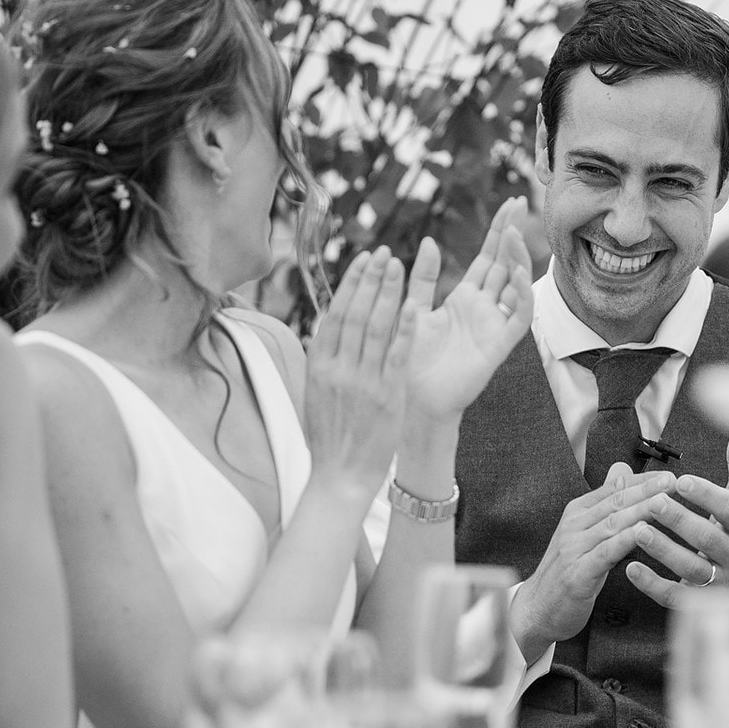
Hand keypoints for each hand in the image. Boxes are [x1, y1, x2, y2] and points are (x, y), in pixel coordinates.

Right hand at [304, 247, 414, 500]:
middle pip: (355, 312)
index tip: (362, 260)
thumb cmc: (330, 437)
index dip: (350, 284)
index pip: (335, 314)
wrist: (340, 475)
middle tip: (383, 252)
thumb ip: (324, 360)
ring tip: (397, 265)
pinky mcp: (386, 395)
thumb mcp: (315, 393)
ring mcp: (362, 380)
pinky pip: (396, 354)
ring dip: (387, 291)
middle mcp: (338, 368)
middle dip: (370, 278)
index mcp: (319, 366)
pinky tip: (413, 303)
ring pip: (375, 326)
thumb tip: (329, 326)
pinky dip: (404, 327)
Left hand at [400, 198, 534, 421]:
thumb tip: (431, 241)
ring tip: (512, 234)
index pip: (487, 257)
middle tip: (520, 204)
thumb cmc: (410, 360)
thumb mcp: (413, 308)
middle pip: (504, 264)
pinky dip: (521, 294)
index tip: (509, 203)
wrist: (411, 400)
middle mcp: (484, 310)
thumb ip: (423, 277)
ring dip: (516, 259)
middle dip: (512, 235)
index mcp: (464, 299)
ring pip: (515, 286)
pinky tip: (515, 272)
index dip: (498, 231)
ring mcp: (493, 327)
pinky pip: (518, 317)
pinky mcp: (498, 347)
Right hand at [511, 464, 677, 661]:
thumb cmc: (566, 570)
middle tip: (672, 482)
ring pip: (613, 524)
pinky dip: (625, 541)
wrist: (537, 607)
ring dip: (641, 511)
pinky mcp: (577, 573)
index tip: (668, 475)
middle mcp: (573, 526)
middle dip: (646, 490)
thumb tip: (621, 470)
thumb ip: (604, 502)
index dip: (642, 481)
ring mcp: (573, 549)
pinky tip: (644, 534)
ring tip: (665, 503)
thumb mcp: (584, 532)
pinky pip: (606, 553)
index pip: (613, 488)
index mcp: (576, 513)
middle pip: (615, 502)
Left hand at [625, 430, 728, 603]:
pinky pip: (676, 596)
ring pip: (692, 569)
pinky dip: (652, 584)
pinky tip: (630, 567)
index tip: (682, 481)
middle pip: (709, 540)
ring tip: (638, 531)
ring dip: (664, 550)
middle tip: (653, 502)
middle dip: (680, 520)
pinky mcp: (700, 600)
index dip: (708, 495)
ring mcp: (720, 582)